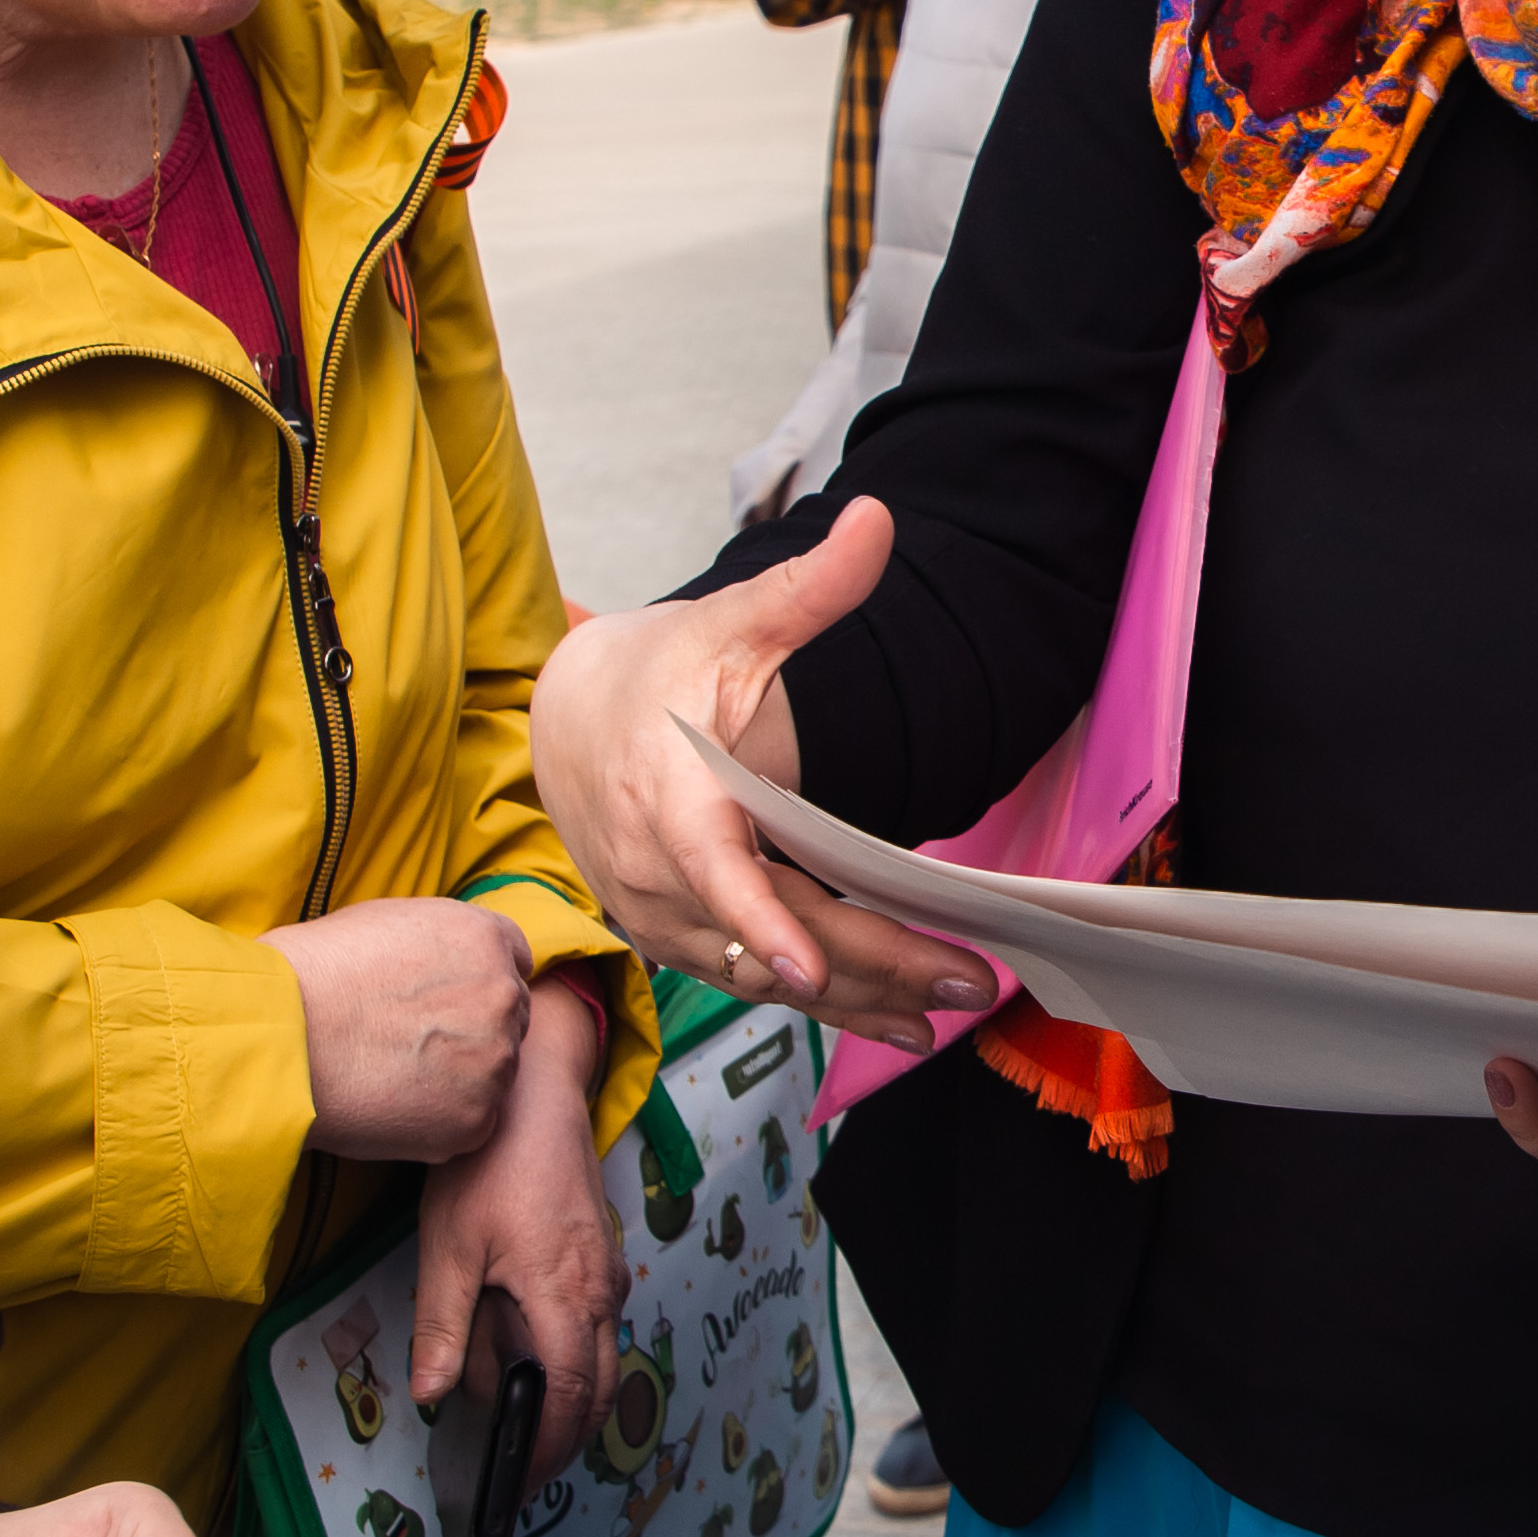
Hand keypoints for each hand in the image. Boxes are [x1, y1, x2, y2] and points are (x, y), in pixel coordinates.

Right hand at [266, 894, 537, 1162]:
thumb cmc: (310, 973)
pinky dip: (440, 1122)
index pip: (512, 960)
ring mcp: (494, 1062)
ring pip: (492, 1074)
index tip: (446, 999)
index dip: (477, 981)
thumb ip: (437, 939)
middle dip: (472, 1030)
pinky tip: (392, 1107)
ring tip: (393, 1076)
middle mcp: (503, 996)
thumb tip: (445, 959)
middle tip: (414, 1044)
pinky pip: (471, 1124)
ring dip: (459, 1078)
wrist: (278, 1037)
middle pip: (508, 1019)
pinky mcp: (475, 1120)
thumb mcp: (384, 922)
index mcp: (484, 938)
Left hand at [414, 972, 626, 1483]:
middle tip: (523, 1473)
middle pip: (601, 1389)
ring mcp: (607, 1268)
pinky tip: (536, 1357)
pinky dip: (578, 1358)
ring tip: (525, 1427)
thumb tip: (435, 1395)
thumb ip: (444, 1327)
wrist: (534, 1087)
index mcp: (565, 1295)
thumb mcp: (447, 1247)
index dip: (548, 1449)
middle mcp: (601, 1288)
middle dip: (567, 1440)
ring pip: (605, 1356)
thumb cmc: (487, 1161)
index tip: (519, 1484)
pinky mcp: (601, 1251)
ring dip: (575, 1400)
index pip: (572, 1397)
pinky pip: (600, 1322)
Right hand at [528, 497, 992, 1048]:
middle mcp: (655, 870)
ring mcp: (662, 915)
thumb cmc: (656, 672)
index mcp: (664, 793)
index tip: (808, 966)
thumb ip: (809, 584)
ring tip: (946, 1008)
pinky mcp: (677, 940)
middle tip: (965, 980)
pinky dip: (826, 1003)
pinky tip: (893, 1017)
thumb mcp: (729, 621)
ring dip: (859, 999)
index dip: (759, 917)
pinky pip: (755, 981)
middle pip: (771, 932)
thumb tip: (875, 519)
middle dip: (871, 966)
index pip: (711, 866)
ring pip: (767, 973)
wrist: (572, 719)